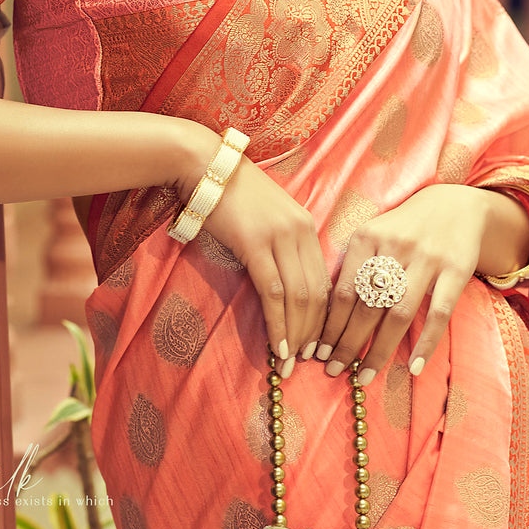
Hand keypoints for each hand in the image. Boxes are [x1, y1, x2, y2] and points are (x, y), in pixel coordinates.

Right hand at [175, 129, 329, 377]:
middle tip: (308, 360)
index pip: (323, 279)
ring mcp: (279, 237)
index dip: (323, 316)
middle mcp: (300, 231)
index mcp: (307, 225)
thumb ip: (280, 244)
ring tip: (293, 362)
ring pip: (298, 296)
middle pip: (316, 292)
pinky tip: (278, 346)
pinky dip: (279, 323)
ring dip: (297, 334)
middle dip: (313, 331)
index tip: (318, 341)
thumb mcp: (266, 217)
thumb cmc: (229, 193)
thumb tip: (283, 284)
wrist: (205, 166)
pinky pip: (273, 292)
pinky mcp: (256, 244)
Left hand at [317, 185, 528, 383]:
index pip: (343, 290)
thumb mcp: (373, 235)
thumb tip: (324, 316)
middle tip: (333, 371)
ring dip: (379, 350)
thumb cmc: (403, 229)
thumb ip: (352, 267)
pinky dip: (425, 343)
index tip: (318, 352)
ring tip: (364, 376)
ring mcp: (428, 258)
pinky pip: (438, 314)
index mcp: (367, 237)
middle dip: (347, 343)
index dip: (329, 325)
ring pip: (398, 313)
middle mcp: (395, 246)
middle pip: (366, 306)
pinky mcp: (456, 270)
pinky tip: (413, 367)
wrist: (455, 206)